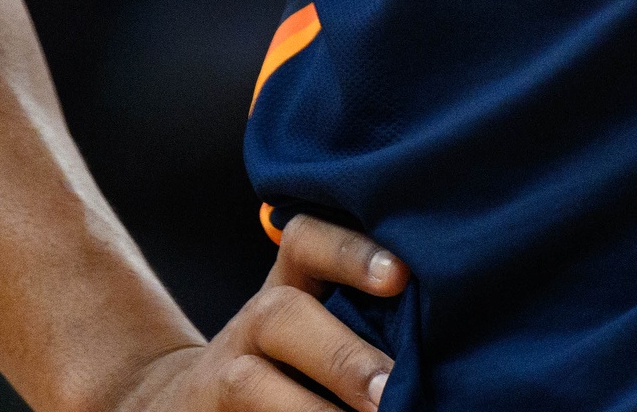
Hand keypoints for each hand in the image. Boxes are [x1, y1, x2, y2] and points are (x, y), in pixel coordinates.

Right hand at [104, 215, 408, 411]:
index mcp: (288, 287)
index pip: (306, 242)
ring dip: (310, 409)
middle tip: (391, 390)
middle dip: (341, 357)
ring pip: (250, 382)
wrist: (193, 404)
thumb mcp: (319, 327)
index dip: (348, 252)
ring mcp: (225, 372)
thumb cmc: (293, 366)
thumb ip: (365, 320)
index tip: (400, 276)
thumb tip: (444, 337)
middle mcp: (252, 324)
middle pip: (281, 317)